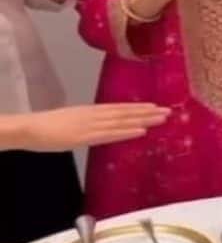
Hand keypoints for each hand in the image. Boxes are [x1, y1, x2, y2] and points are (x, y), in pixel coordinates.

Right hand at [16, 103, 169, 151]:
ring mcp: (92, 125)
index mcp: (92, 111)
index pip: (120, 108)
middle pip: (126, 112)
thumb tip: (102, 125)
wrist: (31, 128)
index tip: (156, 106)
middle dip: (148, 112)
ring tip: (163, 117)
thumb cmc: (48, 126)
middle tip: (170, 111)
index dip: (138, 107)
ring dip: (144, 119)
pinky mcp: (86, 136)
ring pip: (123, 121)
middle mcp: (96, 115)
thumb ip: (89, 122)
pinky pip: (111, 134)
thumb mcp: (73, 120)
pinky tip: (142, 130)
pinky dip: (127, 131)